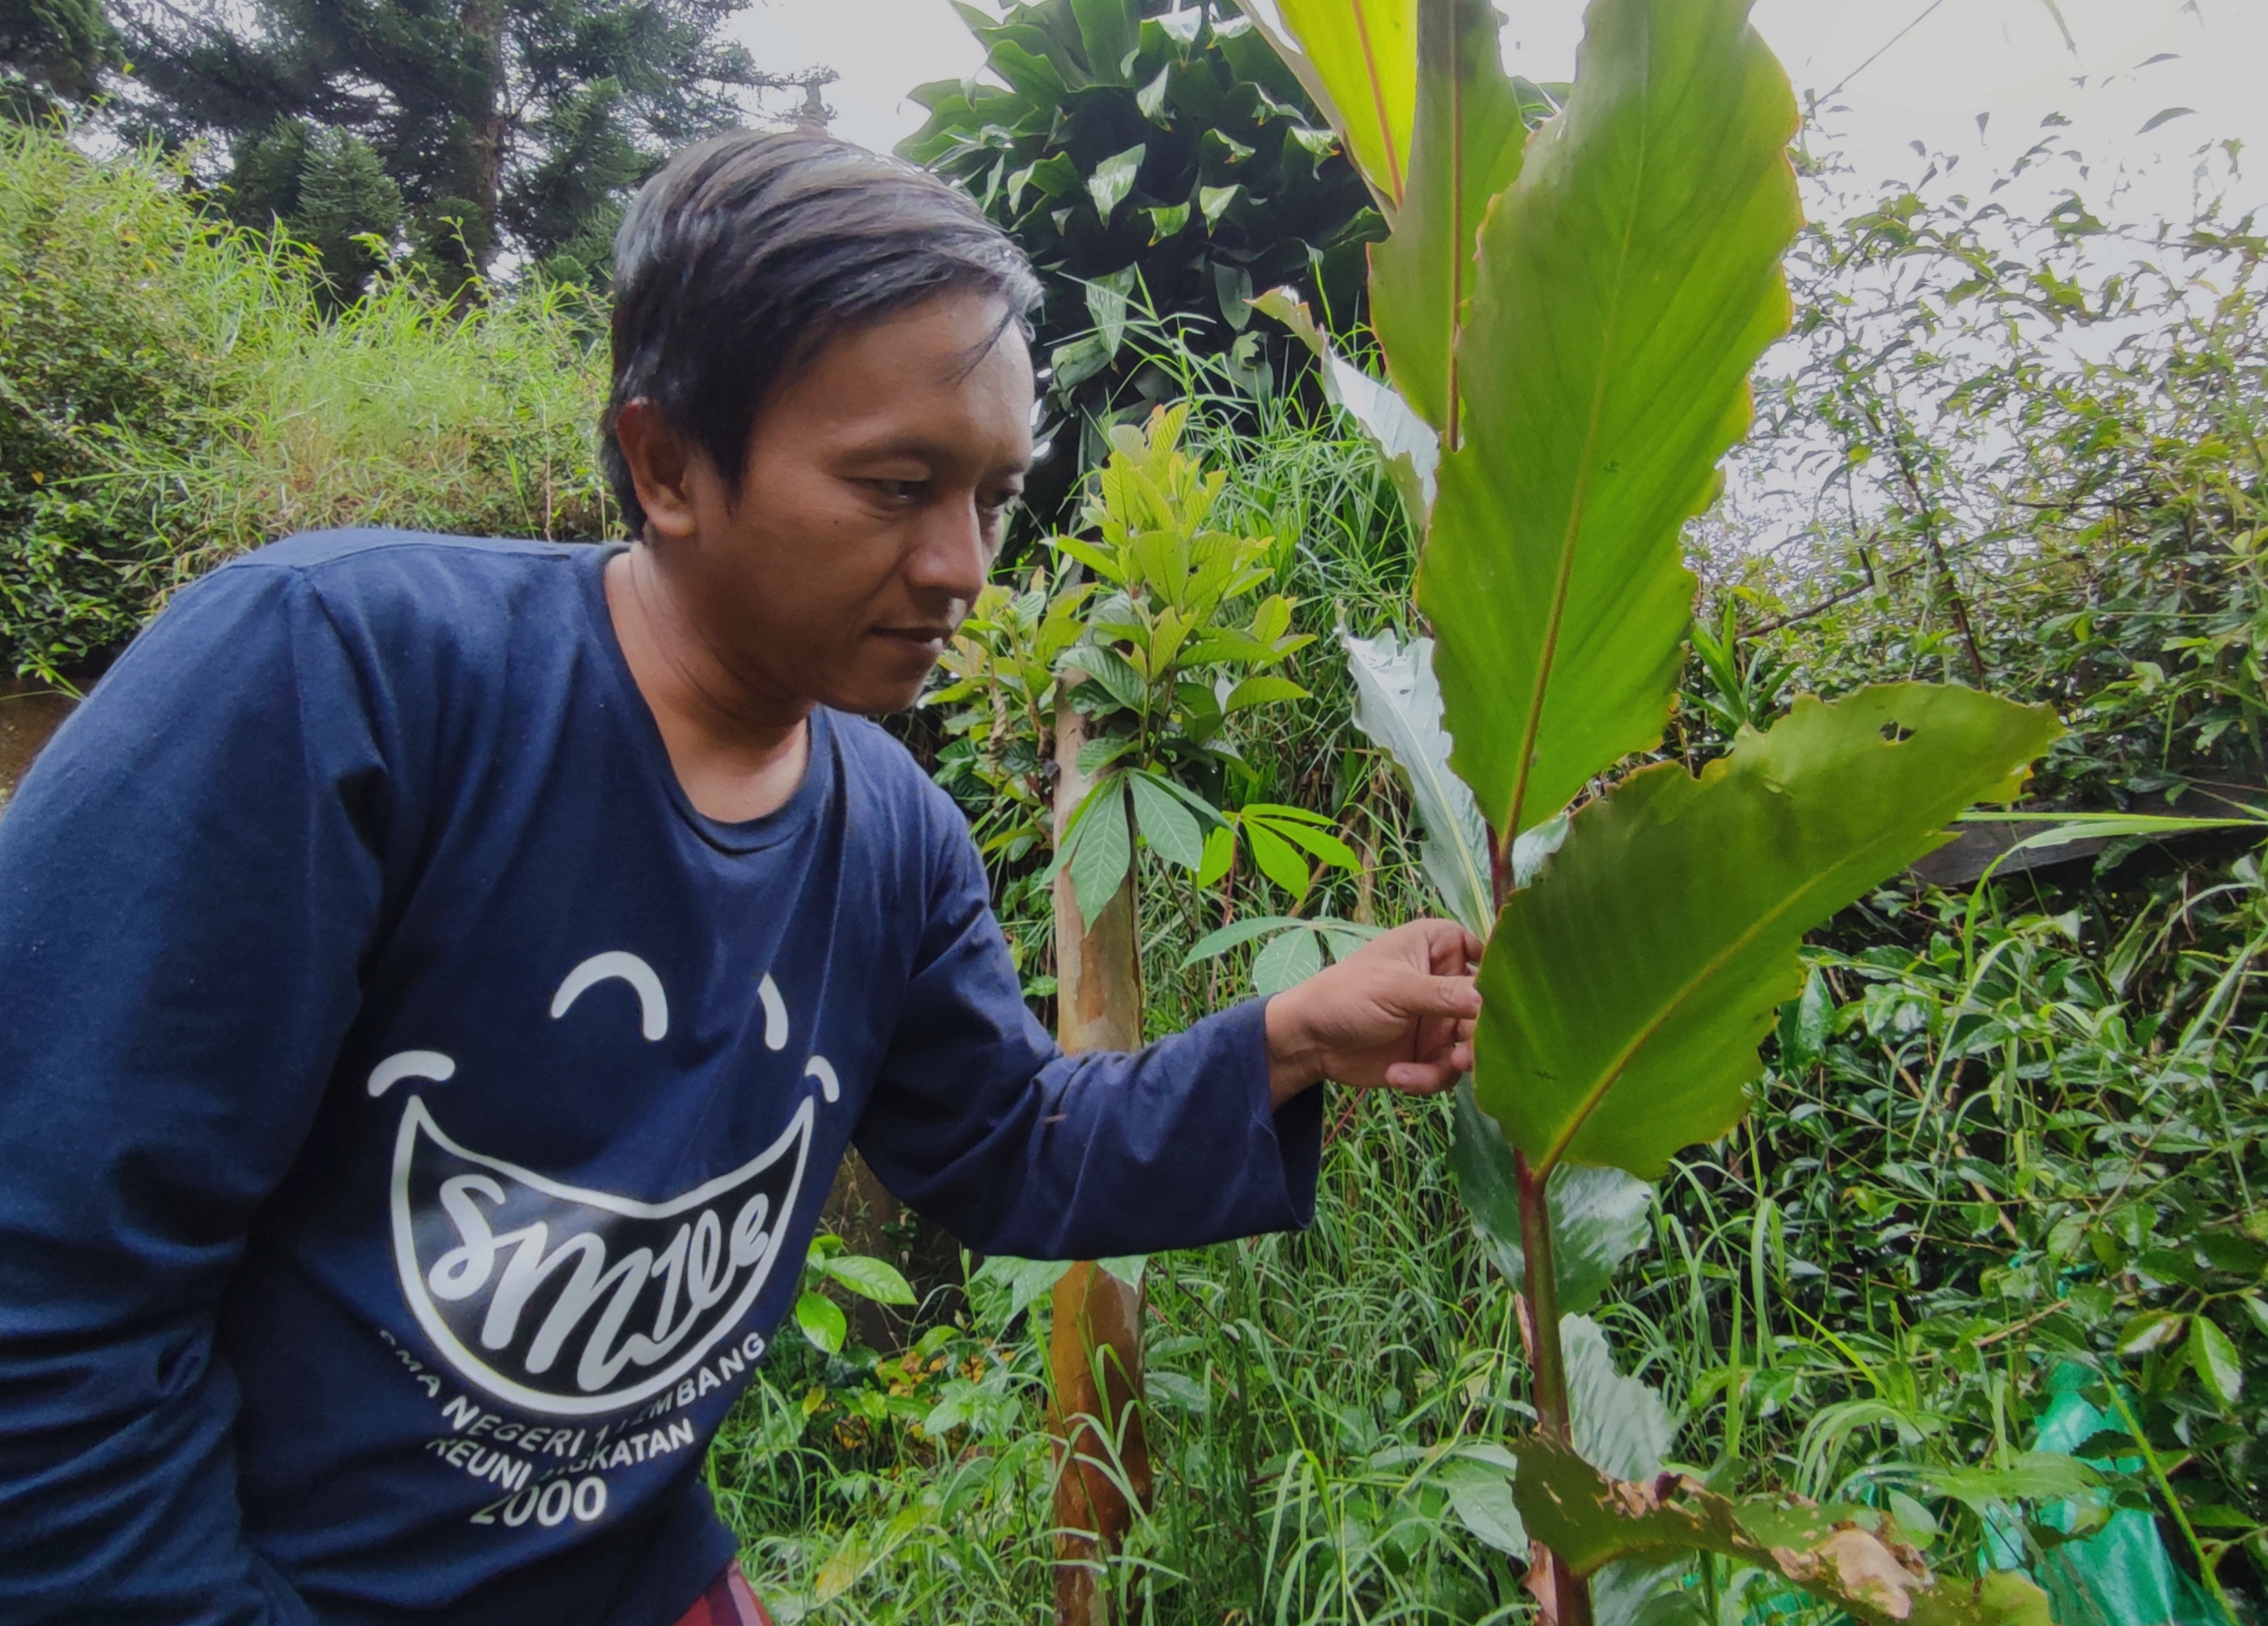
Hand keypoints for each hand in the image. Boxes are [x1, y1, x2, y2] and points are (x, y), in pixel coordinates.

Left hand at [1262, 919, 1483, 1108]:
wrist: (1308, 1041)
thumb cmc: (1346, 995)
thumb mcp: (1396, 989)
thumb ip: (1444, 994)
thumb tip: (1488, 1000)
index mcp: (1438, 947)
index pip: (1486, 953)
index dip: (1502, 975)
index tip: (1513, 999)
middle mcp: (1445, 982)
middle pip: (1487, 1007)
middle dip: (1482, 1031)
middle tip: (1470, 1048)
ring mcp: (1439, 1021)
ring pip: (1474, 1044)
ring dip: (1460, 1061)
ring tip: (1448, 1066)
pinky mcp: (1429, 1055)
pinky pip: (1448, 1071)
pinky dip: (1428, 1078)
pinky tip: (1399, 1076)